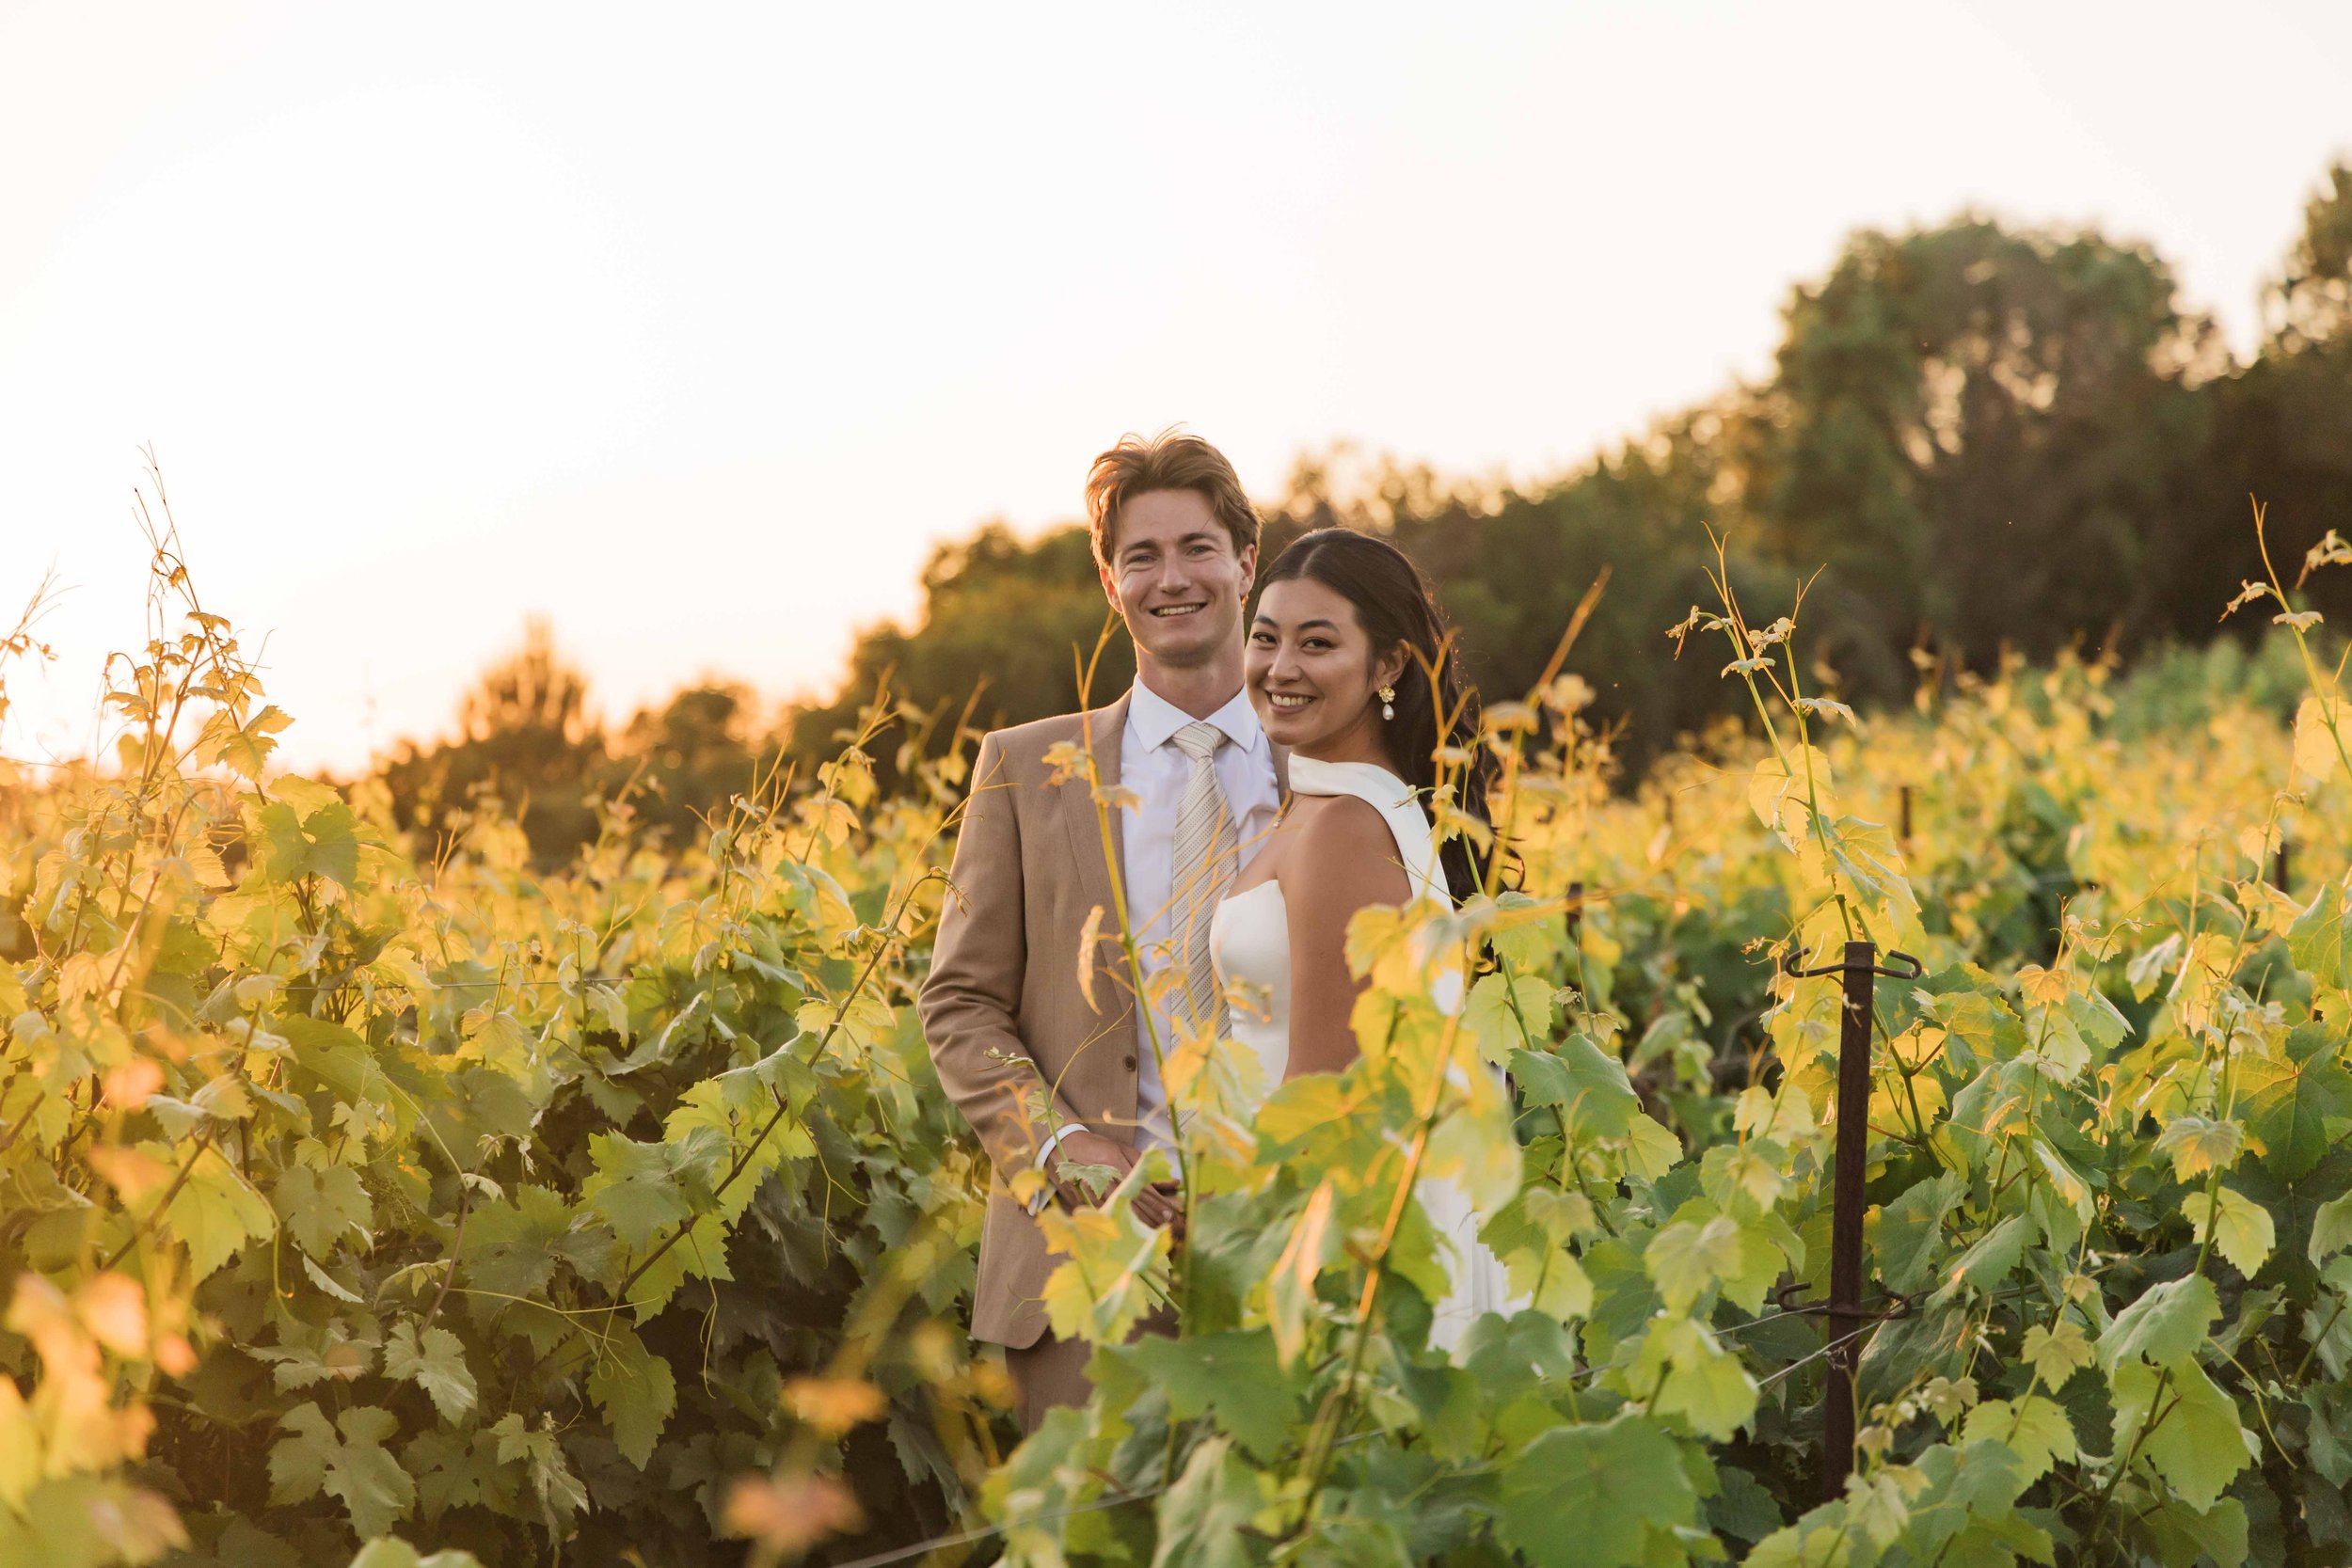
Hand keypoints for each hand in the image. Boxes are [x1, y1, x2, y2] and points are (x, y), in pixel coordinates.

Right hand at [1046, 1131, 1183, 1231]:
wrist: (1060, 1147)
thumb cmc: (1095, 1146)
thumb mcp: (1121, 1149)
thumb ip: (1144, 1165)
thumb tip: (1170, 1181)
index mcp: (1115, 1164)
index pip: (1142, 1189)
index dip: (1158, 1203)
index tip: (1172, 1213)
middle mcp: (1105, 1180)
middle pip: (1134, 1204)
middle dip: (1153, 1217)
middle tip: (1170, 1228)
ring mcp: (1092, 1194)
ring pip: (1120, 1214)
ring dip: (1139, 1224)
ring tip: (1156, 1233)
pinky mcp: (1082, 1204)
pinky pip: (1105, 1217)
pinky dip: (1119, 1226)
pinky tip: (1131, 1234)